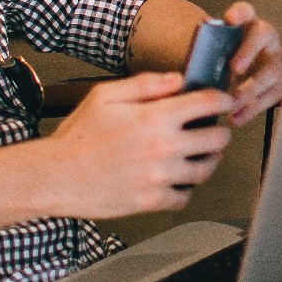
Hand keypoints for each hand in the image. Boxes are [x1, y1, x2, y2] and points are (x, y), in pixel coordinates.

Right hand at [38, 72, 232, 216]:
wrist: (57, 176)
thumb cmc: (78, 136)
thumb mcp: (106, 96)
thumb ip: (145, 84)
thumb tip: (177, 80)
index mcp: (154, 118)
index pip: (207, 104)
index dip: (222, 100)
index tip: (224, 101)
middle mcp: (163, 147)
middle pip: (217, 139)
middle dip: (219, 131)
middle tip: (213, 130)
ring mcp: (160, 177)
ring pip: (206, 169)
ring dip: (208, 160)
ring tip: (200, 155)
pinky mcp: (152, 201)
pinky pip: (185, 196)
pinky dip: (185, 188)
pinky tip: (176, 179)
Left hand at [219, 1, 281, 125]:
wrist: (251, 73)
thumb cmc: (228, 61)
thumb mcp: (220, 53)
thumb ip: (210, 56)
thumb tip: (190, 72)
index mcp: (249, 25)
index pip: (247, 12)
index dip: (240, 13)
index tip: (230, 19)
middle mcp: (267, 40)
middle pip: (264, 36)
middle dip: (249, 52)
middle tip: (234, 68)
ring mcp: (277, 61)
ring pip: (271, 72)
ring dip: (250, 89)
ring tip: (231, 104)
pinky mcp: (281, 84)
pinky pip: (271, 97)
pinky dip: (252, 109)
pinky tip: (236, 118)